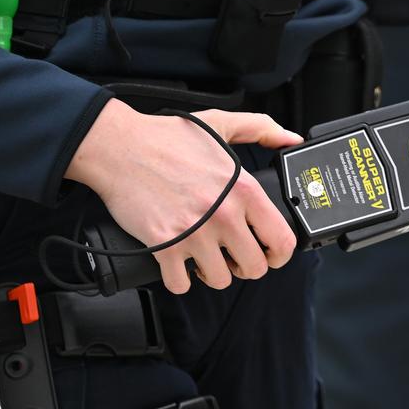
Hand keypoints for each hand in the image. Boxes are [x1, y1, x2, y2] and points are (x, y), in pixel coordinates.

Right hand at [65, 99, 301, 293]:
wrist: (119, 148)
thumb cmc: (165, 138)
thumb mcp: (221, 124)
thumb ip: (261, 128)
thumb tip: (290, 139)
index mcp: (243, 190)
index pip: (282, 240)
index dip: (280, 254)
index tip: (270, 254)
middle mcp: (224, 215)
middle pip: (254, 268)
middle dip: (244, 266)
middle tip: (231, 255)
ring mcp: (195, 234)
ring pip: (220, 280)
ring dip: (212, 274)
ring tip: (203, 257)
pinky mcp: (165, 247)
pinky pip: (181, 285)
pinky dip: (179, 280)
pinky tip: (178, 263)